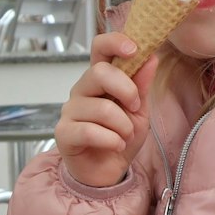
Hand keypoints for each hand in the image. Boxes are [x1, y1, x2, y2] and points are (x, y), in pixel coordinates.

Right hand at [55, 32, 158, 188]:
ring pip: (102, 108)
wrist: (108, 172)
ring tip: (124, 136)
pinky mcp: (64, 133)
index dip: (115, 42)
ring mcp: (70, 110)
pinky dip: (111, 141)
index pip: (100, 48)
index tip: (133, 49)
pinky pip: (91, 131)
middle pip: (100, 72)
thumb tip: (151, 57)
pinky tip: (115, 146)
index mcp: (100, 79)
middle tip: (135, 108)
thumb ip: (142, 84)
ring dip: (123, 126)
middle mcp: (81, 90)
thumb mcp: (139, 110)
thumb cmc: (121, 137)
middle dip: (127, 90)